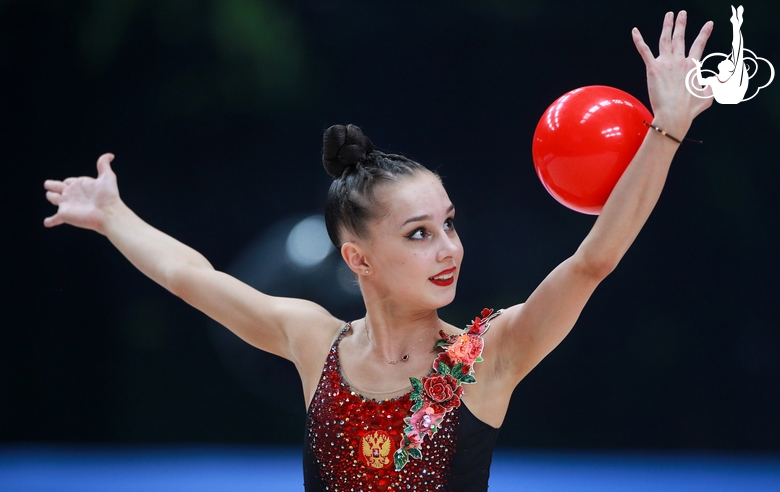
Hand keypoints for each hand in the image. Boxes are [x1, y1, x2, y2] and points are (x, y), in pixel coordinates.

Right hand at [44, 153, 120, 233]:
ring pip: (54, 199)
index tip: (69, 181)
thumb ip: (104, 165)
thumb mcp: (107, 177)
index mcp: (80, 185)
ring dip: (51, 197)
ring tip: (49, 196)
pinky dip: (50, 221)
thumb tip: (110, 155)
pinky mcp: (65, 215)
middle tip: (48, 184)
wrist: (108, 212)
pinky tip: (47, 223)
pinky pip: (55, 219)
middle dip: (52, 185)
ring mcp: (67, 204)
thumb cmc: (109, 196)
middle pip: (58, 187)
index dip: (68, 181)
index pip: (69, 181)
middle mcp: (72, 194)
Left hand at [632, 11, 713, 135]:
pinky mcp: (653, 69)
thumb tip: (718, 79)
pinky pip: (644, 51)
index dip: (704, 33)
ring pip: (665, 40)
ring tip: (669, 15)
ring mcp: (666, 63)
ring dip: (667, 26)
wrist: (674, 115)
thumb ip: (714, 84)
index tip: (709, 24)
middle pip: (680, 38)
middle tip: (681, 13)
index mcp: (692, 65)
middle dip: (681, 24)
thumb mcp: (709, 95)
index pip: (699, 44)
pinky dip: (639, 40)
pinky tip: (634, 31)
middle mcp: (679, 61)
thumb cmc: (690, 109)